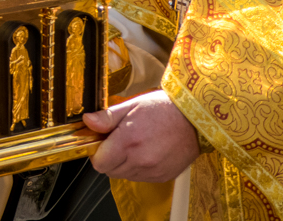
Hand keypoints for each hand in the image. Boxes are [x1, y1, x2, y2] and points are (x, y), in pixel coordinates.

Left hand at [84, 90, 199, 182]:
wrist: (195, 118)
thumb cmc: (164, 108)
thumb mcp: (131, 105)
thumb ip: (107, 117)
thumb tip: (87, 122)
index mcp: (128, 141)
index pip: (99, 163)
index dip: (97, 152)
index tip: (102, 142)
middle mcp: (140, 160)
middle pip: (110, 171)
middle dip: (110, 157)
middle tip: (119, 140)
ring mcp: (152, 171)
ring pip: (125, 175)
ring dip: (124, 163)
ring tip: (136, 143)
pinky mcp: (163, 176)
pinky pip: (141, 177)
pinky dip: (139, 167)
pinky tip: (148, 151)